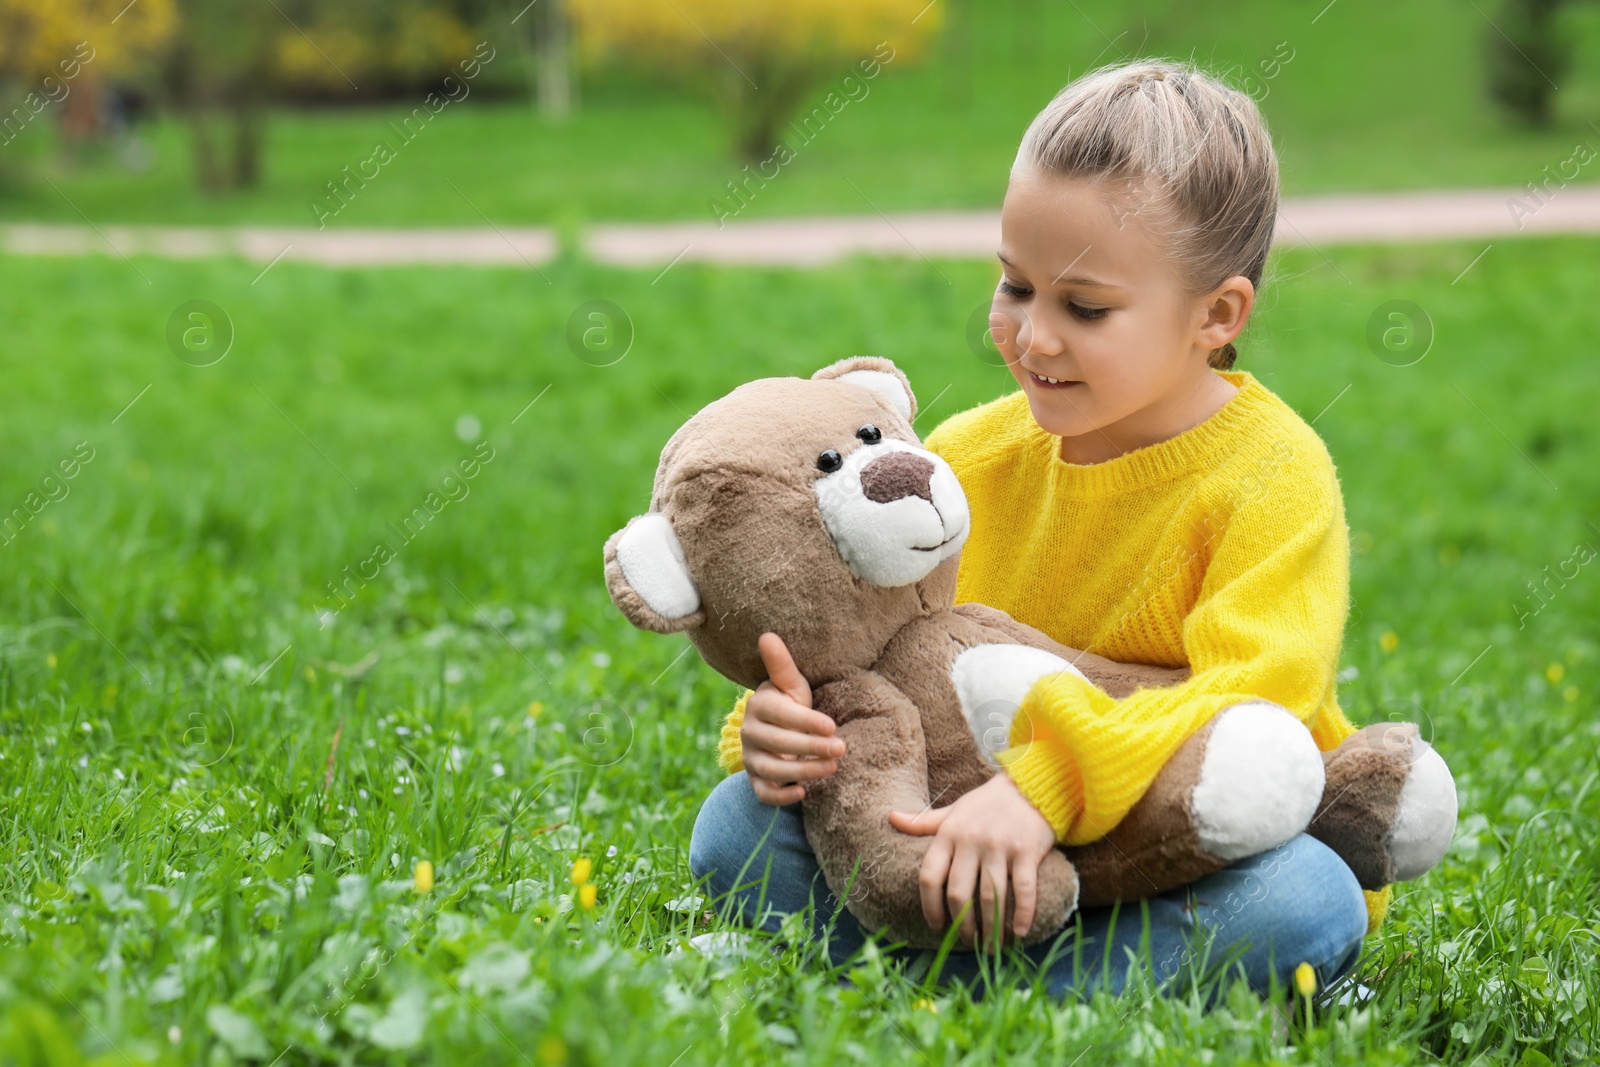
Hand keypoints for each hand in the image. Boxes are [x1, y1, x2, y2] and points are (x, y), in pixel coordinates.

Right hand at [740, 632, 845, 805]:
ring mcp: (751, 758)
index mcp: (758, 705)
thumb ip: (781, 664)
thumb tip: (767, 635)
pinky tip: (804, 792)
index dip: (805, 721)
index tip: (832, 725)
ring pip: (772, 769)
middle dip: (811, 747)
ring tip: (832, 768)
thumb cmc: (791, 704)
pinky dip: (781, 796)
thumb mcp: (791, 685)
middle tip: (842, 748)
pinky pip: (763, 793)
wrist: (780, 732)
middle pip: (778, 743)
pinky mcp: (756, 780)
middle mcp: (749, 732)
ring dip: (803, 771)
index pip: (780, 714)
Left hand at [888, 772, 1056, 951]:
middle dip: (961, 924)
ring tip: (990, 946)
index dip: (929, 906)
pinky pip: (1023, 889)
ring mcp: (1000, 846)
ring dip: (990, 927)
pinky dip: (1022, 914)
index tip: (936, 926)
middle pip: (958, 893)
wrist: (1030, 785)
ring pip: (990, 896)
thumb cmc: (987, 803)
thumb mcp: (953, 810)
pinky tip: (1020, 932)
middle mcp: (971, 841)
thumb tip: (890, 817)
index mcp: (949, 833)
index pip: (930, 876)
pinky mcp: (1027, 850)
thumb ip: (923, 821)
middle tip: (966, 941)